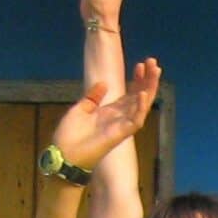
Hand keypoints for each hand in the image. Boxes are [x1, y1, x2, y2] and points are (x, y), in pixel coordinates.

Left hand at [48, 58, 160, 174]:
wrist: (63, 155)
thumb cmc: (69, 136)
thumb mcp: (80, 109)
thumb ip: (93, 96)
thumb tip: (103, 83)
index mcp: (110, 112)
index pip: (129, 94)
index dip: (136, 79)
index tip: (139, 64)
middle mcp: (119, 118)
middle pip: (139, 97)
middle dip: (147, 80)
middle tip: (153, 62)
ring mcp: (121, 127)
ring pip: (142, 106)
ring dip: (149, 89)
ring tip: (154, 72)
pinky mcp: (120, 135)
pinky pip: (135, 121)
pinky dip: (140, 108)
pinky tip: (143, 94)